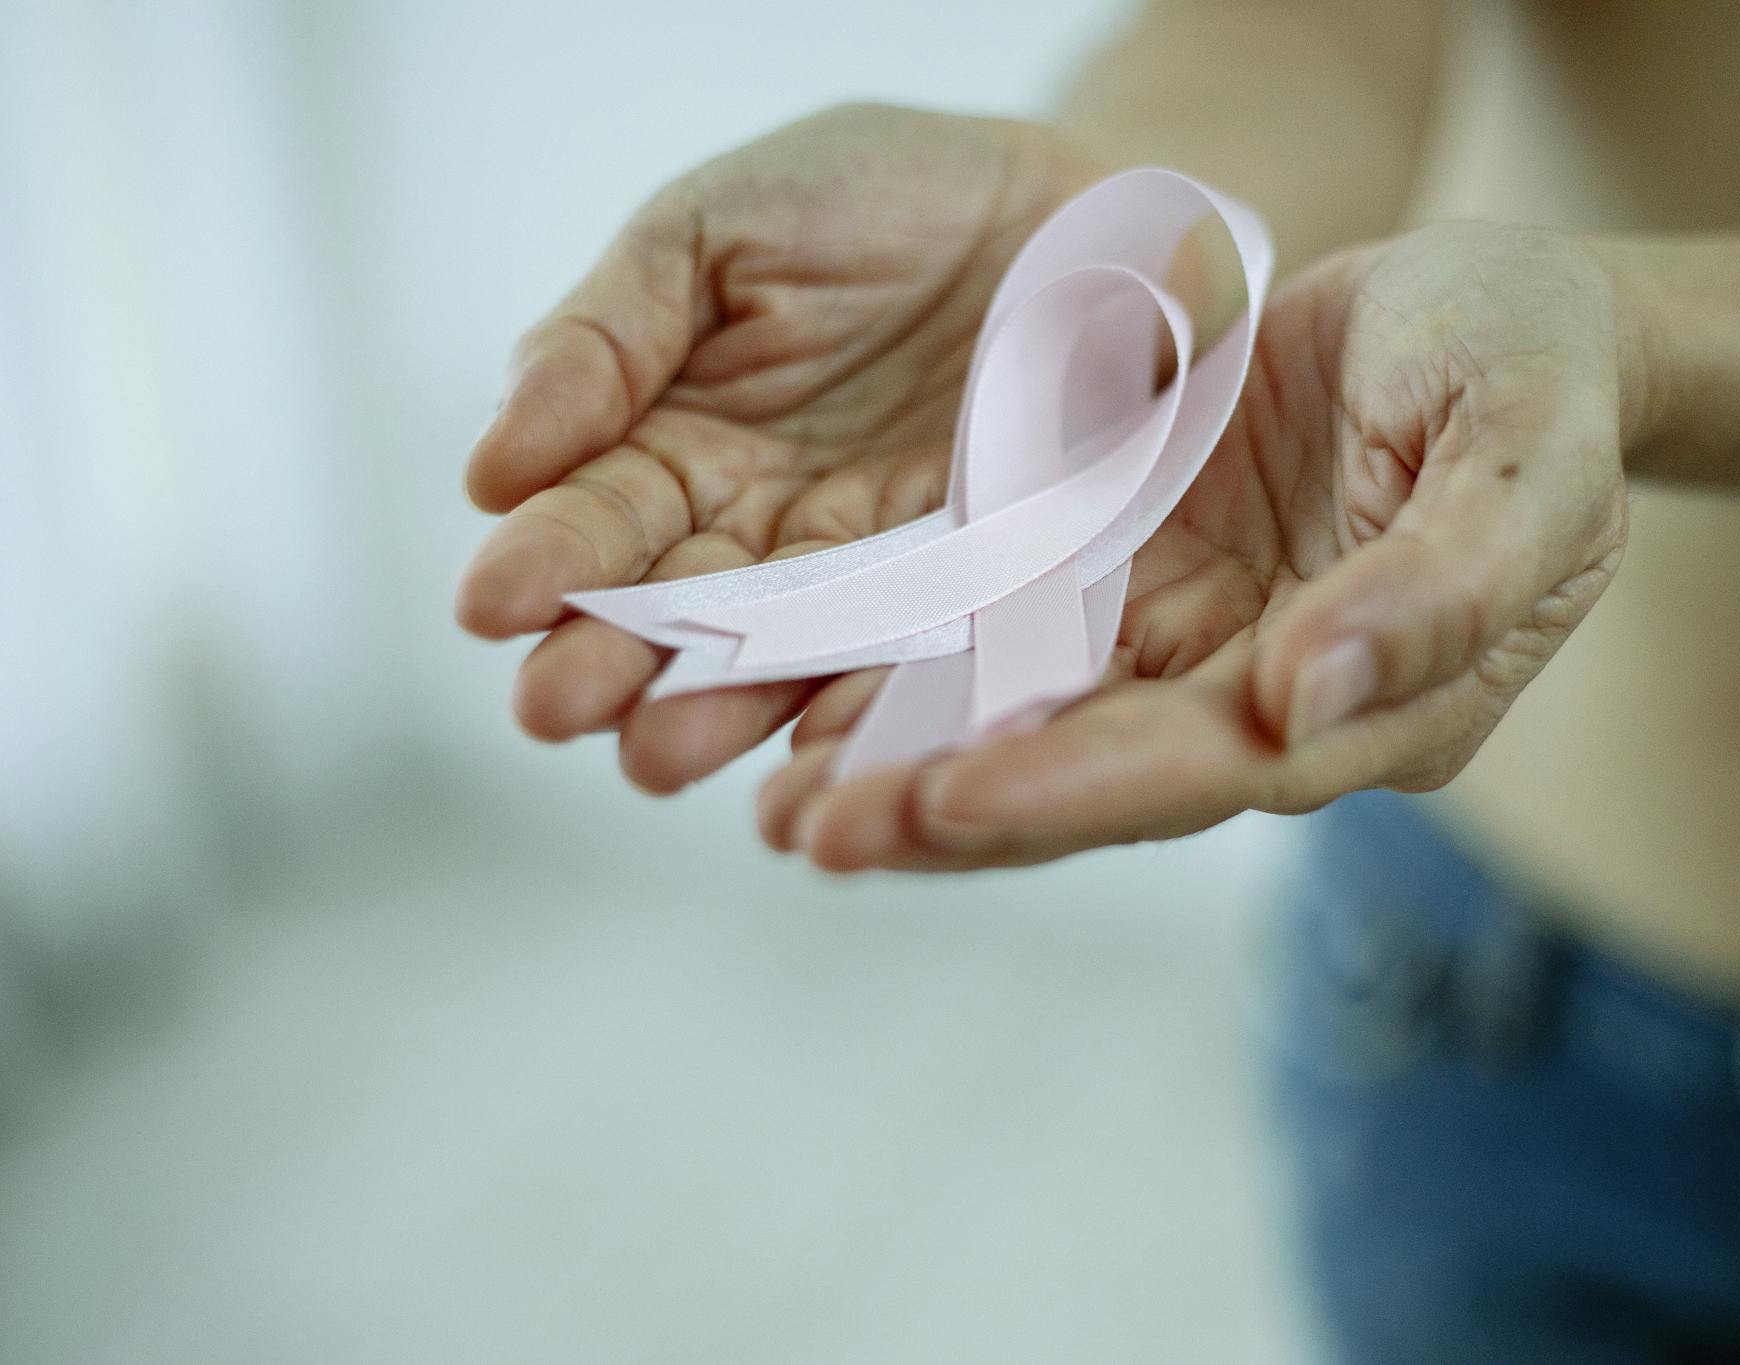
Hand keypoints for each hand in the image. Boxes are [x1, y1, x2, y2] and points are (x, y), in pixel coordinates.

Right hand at [455, 104, 1099, 787]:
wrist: (1072, 211)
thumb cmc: (879, 198)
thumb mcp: (715, 228)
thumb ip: (604, 336)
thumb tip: (491, 471)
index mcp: (678, 445)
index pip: (595, 520)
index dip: (543, 559)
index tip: (490, 604)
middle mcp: (760, 535)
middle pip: (672, 616)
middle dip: (607, 666)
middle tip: (554, 710)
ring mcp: (869, 578)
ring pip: (779, 659)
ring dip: (712, 711)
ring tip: (657, 758)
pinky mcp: (975, 599)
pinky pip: (915, 658)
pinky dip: (866, 705)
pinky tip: (815, 747)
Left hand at [760, 223, 1631, 869]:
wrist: (1490, 308)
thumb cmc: (1535, 370)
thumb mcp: (1528, 457)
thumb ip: (1444, 587)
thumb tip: (1303, 703)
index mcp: (1382, 705)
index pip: (1216, 766)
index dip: (1084, 783)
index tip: (952, 794)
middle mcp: (1269, 703)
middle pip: (1099, 777)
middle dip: (958, 809)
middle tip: (815, 833)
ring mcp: (1194, 645)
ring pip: (1035, 726)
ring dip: (909, 766)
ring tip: (779, 804)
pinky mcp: (1133, 578)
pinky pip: (1011, 635)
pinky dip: (917, 671)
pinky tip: (808, 694)